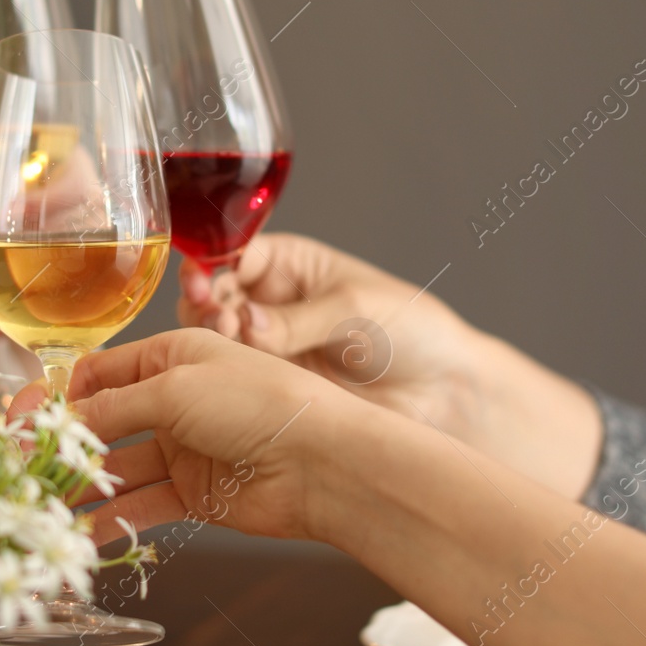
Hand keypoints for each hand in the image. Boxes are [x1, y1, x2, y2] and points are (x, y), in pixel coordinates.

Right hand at [9, 329, 360, 546]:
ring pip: (120, 468)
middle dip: (65, 446)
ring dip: (85, 488)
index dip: (59, 397)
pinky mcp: (197, 493)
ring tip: (44, 508)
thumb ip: (113, 406)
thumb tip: (62, 419)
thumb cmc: (259, 401)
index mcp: (173, 355)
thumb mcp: (174, 388)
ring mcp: (186, 447)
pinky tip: (84, 533)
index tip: (19, 421)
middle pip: (105, 423)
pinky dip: (115, 519)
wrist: (322, 462)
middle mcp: (176, 398)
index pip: (100, 373)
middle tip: (22, 469)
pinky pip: (145, 504)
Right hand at [179, 233, 601, 497]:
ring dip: (211, 340)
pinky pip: (233, 378)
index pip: (231, 253)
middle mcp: (269, 300)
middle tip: (219, 321)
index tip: (202, 283)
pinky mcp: (270, 386)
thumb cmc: (411, 330)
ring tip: (230, 345)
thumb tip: (246, 326)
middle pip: (212, 295)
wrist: (443, 392)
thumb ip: (297, 319)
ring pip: (213, 338)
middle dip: (205, 304)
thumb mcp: (355, 309)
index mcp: (289, 262)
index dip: (209, 265)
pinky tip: (230, 379)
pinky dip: (224, 377)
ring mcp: (266, 346)